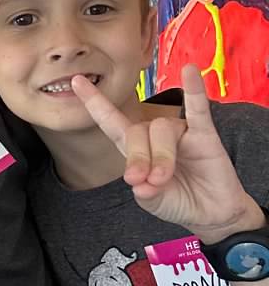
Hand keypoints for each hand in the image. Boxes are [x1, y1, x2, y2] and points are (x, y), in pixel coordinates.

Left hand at [71, 64, 263, 242]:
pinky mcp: (205, 135)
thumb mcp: (153, 201)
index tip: (75, 81)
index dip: (94, 103)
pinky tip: (191, 72)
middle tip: (144, 181)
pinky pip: (198, 109)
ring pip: (162, 130)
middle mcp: (154, 135)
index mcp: (135, 148)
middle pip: (136, 131)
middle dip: (138, 158)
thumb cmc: (177, 201)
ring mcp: (179, 132)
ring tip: (163, 179)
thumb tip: (142, 185)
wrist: (210, 213)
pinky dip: (195, 91)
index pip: (111, 121)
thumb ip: (146, 192)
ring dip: (161, 157)